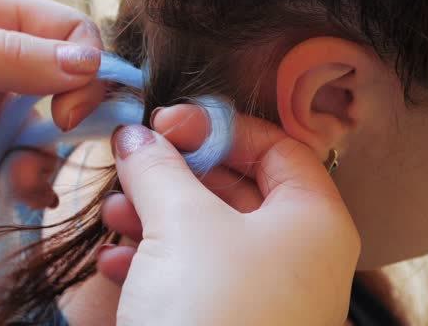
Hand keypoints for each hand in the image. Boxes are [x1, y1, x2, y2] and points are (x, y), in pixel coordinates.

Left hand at [0, 0, 104, 175]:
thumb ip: (11, 57)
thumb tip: (90, 62)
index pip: (64, 31)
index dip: (85, 67)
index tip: (74, 111)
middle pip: (55, 81)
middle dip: (68, 117)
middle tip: (55, 148)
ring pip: (30, 126)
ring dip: (42, 155)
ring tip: (30, 184)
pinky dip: (14, 176)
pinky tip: (20, 194)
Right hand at [98, 106, 359, 325]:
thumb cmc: (212, 314)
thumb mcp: (181, 224)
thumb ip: (159, 167)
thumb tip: (136, 135)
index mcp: (312, 219)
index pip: (277, 145)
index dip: (221, 126)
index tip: (167, 123)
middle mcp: (299, 256)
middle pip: (239, 186)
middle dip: (178, 172)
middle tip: (135, 161)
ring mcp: (267, 295)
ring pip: (210, 233)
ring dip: (158, 214)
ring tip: (116, 210)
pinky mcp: (231, 324)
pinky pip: (197, 276)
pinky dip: (157, 261)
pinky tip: (117, 262)